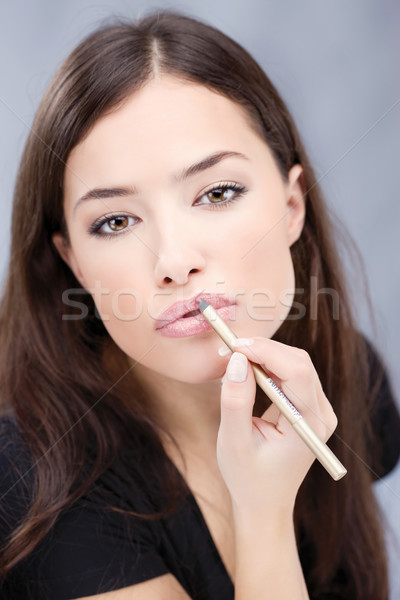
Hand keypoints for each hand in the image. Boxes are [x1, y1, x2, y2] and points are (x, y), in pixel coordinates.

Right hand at [216, 337, 337, 516]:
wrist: (264, 503)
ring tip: (234, 358)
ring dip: (264, 354)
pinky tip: (247, 370)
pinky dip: (268, 365)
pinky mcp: (309, 407)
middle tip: (229, 349)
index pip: (296, 371)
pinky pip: (292, 373)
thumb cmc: (248, 478)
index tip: (233, 345)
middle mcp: (322, 414)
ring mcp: (319, 410)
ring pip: (295, 363)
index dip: (265, 351)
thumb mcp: (234, 442)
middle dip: (263, 349)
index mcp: (309, 425)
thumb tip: (237, 360)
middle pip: (298, 361)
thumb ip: (235, 400)